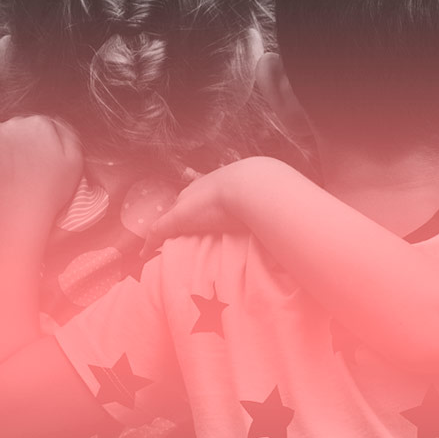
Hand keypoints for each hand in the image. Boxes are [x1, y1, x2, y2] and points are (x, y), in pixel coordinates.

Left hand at [0, 116, 81, 227]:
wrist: (15, 210)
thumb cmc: (48, 190)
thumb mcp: (73, 161)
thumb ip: (67, 136)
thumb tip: (57, 127)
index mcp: (39, 124)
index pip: (44, 127)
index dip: (46, 145)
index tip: (46, 161)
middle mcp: (13, 124)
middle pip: (21, 129)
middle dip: (25, 144)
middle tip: (30, 170)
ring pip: (1, 137)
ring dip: (6, 149)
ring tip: (13, 173)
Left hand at [147, 157, 291, 247]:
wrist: (256, 186)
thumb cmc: (269, 191)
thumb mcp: (273, 194)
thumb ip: (277, 204)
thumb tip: (294, 211)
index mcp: (220, 183)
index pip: (204, 196)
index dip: (201, 209)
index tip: (202, 220)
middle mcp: (200, 190)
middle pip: (184, 205)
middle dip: (181, 218)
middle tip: (180, 235)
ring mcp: (189, 203)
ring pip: (171, 219)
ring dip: (167, 232)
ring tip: (162, 246)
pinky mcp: (179, 218)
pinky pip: (159, 232)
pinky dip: (151, 243)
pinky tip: (145, 254)